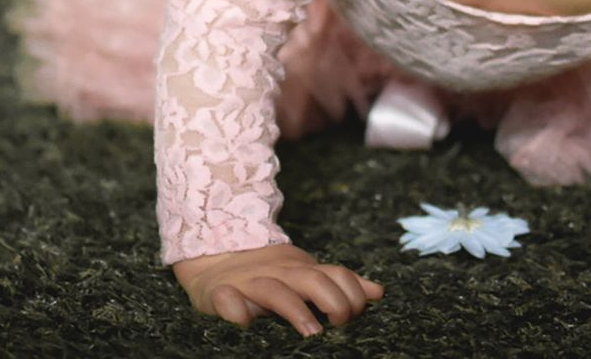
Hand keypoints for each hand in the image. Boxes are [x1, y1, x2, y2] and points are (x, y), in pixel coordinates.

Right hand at [172, 243, 382, 335]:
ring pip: (275, 291)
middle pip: (311, 280)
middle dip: (332, 299)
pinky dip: (234, 309)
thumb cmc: (267, 276)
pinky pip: (226, 299)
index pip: (334, 274)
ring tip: (311, 333)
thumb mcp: (304, 276)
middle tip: (339, 323)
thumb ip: (339, 285)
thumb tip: (377, 292)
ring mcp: (248, 283)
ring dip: (295, 310)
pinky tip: (243, 321)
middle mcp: (278, 274)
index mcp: (300, 270)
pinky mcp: (219, 293)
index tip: (356, 315)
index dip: (351, 292)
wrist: (212, 258)